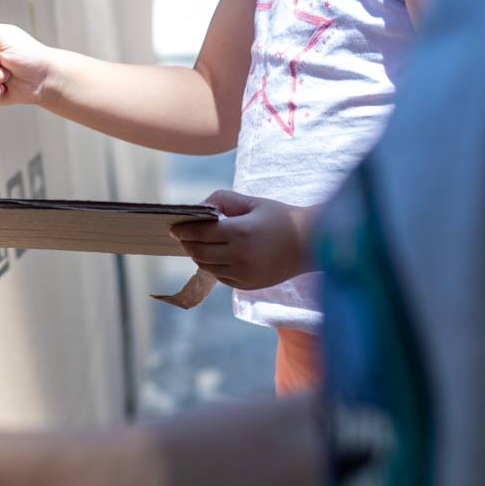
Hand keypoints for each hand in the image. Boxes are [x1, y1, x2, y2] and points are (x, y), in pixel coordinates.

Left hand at [170, 191, 315, 290]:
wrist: (312, 244)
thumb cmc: (281, 218)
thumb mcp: (252, 202)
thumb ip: (223, 200)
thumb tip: (199, 208)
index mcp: (240, 232)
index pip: (199, 233)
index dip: (182, 230)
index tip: (172, 227)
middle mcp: (240, 256)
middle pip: (199, 252)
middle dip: (187, 243)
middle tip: (181, 235)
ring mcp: (244, 274)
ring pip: (207, 267)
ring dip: (198, 255)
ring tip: (196, 245)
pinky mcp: (249, 285)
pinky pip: (221, 277)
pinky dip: (213, 267)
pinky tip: (215, 256)